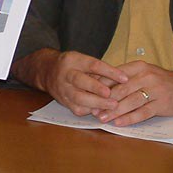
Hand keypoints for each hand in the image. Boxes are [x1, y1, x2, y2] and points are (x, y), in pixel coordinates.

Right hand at [12, 48, 127, 115]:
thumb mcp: (82, 60)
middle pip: (80, 80)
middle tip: (112, 94)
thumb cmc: (72, 66)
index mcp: (73, 60)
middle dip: (97, 88)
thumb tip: (124, 78)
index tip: (125, 78)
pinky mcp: (64, 101)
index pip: (92, 64)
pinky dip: (90, 111)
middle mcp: (66, 74)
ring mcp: (63, 88)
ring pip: (78, 97)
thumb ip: (99, 69)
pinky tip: (102, 112)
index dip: (109, 71)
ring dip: (96, 103)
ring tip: (112, 105)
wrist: (47, 71)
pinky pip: (76, 108)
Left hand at [97, 61, 172, 125]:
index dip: (100, 85)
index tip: (88, 94)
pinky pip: (143, 112)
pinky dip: (130, 118)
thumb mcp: (141, 72)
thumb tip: (99, 84)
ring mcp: (155, 90)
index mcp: (137, 66)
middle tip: (92, 110)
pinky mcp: (162, 104)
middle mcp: (146, 76)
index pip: (114, 75)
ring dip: (115, 111)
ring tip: (103, 118)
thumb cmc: (158, 80)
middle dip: (105, 101)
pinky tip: (119, 122)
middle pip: (121, 89)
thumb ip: (124, 77)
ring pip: (131, 101)